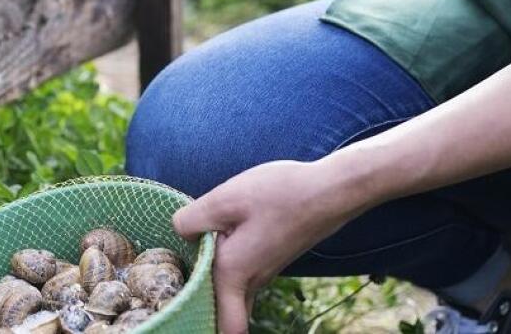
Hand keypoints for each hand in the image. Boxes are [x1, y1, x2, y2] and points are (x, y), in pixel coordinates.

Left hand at [172, 160, 365, 333]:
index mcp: (234, 272)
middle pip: (225, 316)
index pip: (227, 329)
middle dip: (204, 310)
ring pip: (234, 296)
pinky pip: (243, 279)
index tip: (184, 315)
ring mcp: (265, 272)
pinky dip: (226, 273)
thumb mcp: (225, 199)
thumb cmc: (280, 193)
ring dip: (213, 288)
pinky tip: (216, 243)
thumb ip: (193, 220)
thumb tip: (179, 233)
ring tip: (191, 265)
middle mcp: (251, 280)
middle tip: (181, 290)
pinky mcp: (271, 259)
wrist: (331, 190)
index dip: (204, 328)